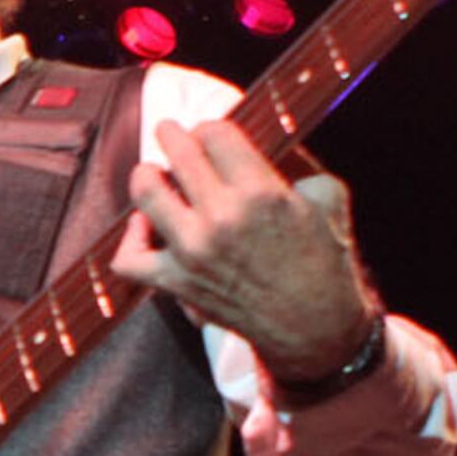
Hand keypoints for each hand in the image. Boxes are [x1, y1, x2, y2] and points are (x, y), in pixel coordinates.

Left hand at [109, 120, 377, 385]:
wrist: (315, 327)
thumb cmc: (324, 261)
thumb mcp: (326, 199)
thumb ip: (293, 166)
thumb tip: (258, 149)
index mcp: (262, 192)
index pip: (215, 134)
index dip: (210, 128)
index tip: (209, 133)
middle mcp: (223, 217)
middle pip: (179, 153)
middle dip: (172, 135)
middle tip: (170, 131)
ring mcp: (194, 250)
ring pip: (146, 192)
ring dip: (146, 175)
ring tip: (153, 172)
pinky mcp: (177, 282)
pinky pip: (130, 258)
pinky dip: (131, 238)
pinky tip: (144, 225)